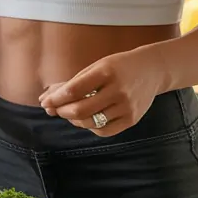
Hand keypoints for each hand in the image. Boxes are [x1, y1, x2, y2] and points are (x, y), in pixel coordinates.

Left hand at [37, 48, 167, 136]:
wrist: (151, 70)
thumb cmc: (117, 67)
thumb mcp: (96, 67)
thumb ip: (73, 82)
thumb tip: (46, 98)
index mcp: (106, 72)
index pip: (74, 90)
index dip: (56, 99)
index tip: (45, 102)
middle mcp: (118, 90)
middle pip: (81, 110)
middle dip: (62, 112)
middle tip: (54, 109)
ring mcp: (127, 107)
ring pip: (91, 123)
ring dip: (74, 120)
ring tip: (70, 113)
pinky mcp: (132, 119)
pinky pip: (104, 131)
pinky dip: (90, 127)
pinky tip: (86, 119)